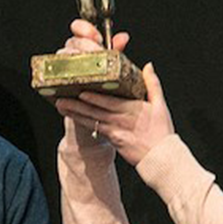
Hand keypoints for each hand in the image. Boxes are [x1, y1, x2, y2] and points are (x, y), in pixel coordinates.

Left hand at [52, 19, 173, 166]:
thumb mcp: (160, 105)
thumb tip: (148, 65)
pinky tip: (73, 116)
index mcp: (132, 110)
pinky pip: (94, 129)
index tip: (82, 91)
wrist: (161, 158)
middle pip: (95, 111)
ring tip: (61, 106)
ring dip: (75, 113)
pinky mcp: (112, 140)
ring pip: (91, 121)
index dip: (95, 98)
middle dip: (77, 105)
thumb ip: (152, 84)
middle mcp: (120, 121)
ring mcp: (114, 132)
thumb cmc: (162, 132)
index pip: (110, 103)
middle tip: (61, 98)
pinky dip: (83, 122)